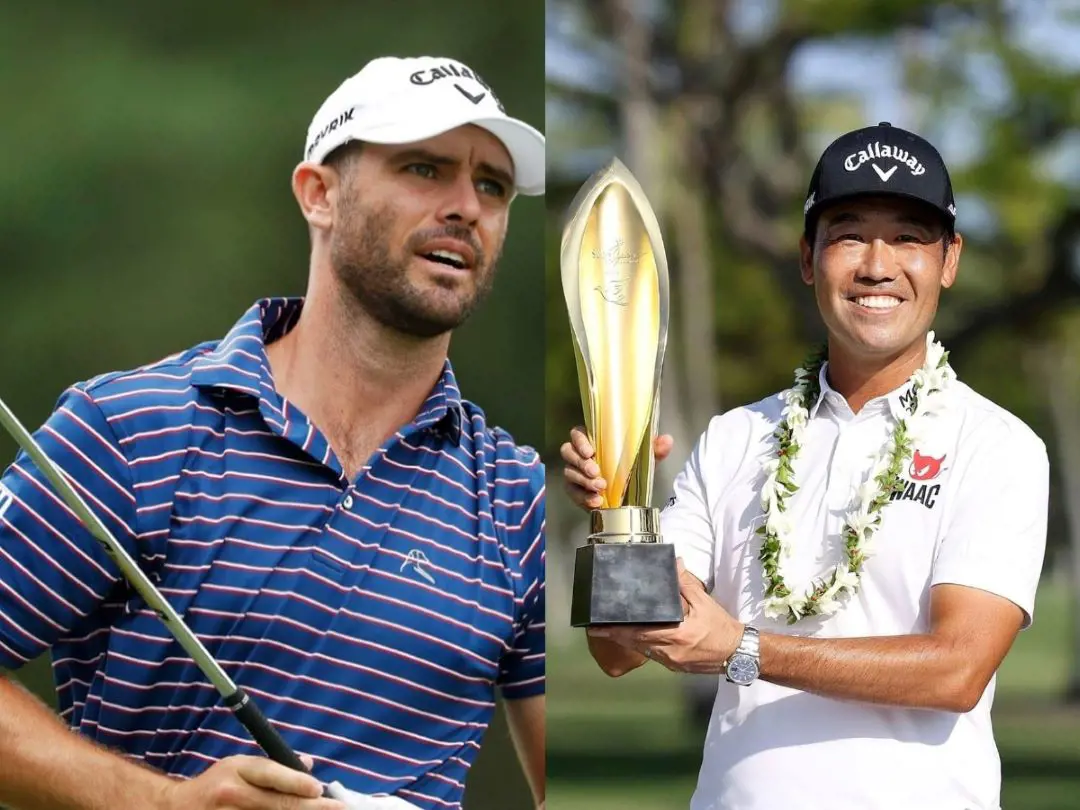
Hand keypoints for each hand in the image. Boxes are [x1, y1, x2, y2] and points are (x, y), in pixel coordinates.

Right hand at [160, 755, 344, 809]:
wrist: (176, 808)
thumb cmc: (217, 785)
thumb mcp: (240, 766)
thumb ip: (274, 766)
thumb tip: (308, 764)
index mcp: (237, 770)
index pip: (271, 774)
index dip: (296, 783)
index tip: (319, 789)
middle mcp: (232, 794)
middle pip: (277, 804)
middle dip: (310, 807)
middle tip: (336, 808)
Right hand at [560, 426, 673, 510]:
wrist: (628, 494)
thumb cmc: (632, 468)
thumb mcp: (645, 459)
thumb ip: (655, 449)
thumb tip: (667, 440)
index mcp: (593, 440)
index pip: (577, 434)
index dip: (580, 441)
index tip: (590, 451)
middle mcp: (579, 454)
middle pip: (568, 452)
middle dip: (581, 463)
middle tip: (597, 472)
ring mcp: (574, 472)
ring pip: (569, 473)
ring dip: (584, 481)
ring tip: (601, 488)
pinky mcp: (574, 490)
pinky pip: (572, 493)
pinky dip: (583, 498)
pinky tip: (596, 502)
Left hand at [587, 562, 742, 673]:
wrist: (738, 653)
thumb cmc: (722, 627)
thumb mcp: (704, 602)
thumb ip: (686, 583)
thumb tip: (675, 563)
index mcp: (676, 634)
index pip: (638, 633)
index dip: (616, 630)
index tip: (598, 627)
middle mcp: (670, 651)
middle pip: (635, 643)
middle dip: (615, 635)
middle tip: (597, 627)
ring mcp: (671, 661)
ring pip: (642, 650)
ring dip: (627, 641)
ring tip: (611, 631)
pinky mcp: (675, 666)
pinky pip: (652, 656)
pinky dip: (642, 646)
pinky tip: (635, 638)